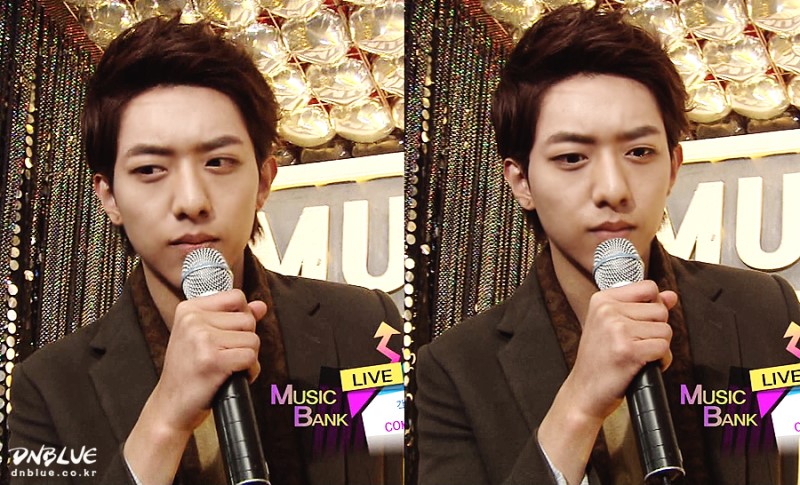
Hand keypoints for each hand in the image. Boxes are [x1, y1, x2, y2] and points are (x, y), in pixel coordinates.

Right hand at [150, 289, 266, 433]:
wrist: (170, 406)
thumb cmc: (189, 372)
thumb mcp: (204, 337)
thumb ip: (233, 318)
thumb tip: (260, 306)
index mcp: (189, 309)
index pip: (237, 297)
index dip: (242, 317)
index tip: (227, 335)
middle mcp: (193, 320)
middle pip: (248, 320)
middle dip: (244, 341)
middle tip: (223, 357)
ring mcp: (202, 339)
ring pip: (253, 339)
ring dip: (247, 358)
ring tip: (225, 368)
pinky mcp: (213, 360)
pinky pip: (251, 358)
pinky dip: (249, 372)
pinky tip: (231, 378)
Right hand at [565, 280, 675, 423]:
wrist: (584, 392)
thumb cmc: (600, 360)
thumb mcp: (614, 326)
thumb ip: (643, 307)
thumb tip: (671, 296)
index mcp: (602, 300)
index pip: (649, 288)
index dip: (652, 307)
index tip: (637, 324)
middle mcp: (607, 310)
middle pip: (660, 311)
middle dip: (655, 331)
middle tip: (633, 345)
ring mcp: (617, 329)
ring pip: (665, 330)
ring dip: (658, 347)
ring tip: (636, 356)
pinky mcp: (628, 350)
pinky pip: (664, 349)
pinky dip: (660, 362)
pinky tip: (641, 366)